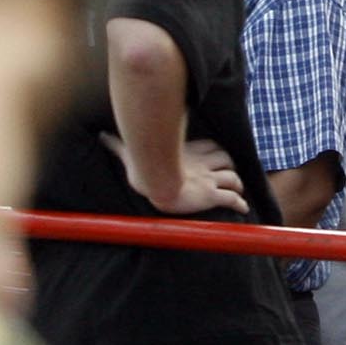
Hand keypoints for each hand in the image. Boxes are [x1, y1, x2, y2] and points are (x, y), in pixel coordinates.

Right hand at [103, 131, 248, 214]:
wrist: (155, 181)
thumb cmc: (143, 167)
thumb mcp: (131, 153)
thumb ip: (118, 145)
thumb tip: (101, 135)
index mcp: (189, 153)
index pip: (210, 147)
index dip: (215, 152)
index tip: (216, 156)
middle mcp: (203, 164)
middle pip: (225, 160)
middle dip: (229, 166)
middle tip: (229, 174)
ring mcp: (208, 179)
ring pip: (232, 178)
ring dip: (237, 184)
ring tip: (239, 190)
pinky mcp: (211, 195)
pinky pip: (231, 198)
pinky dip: (240, 203)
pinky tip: (243, 209)